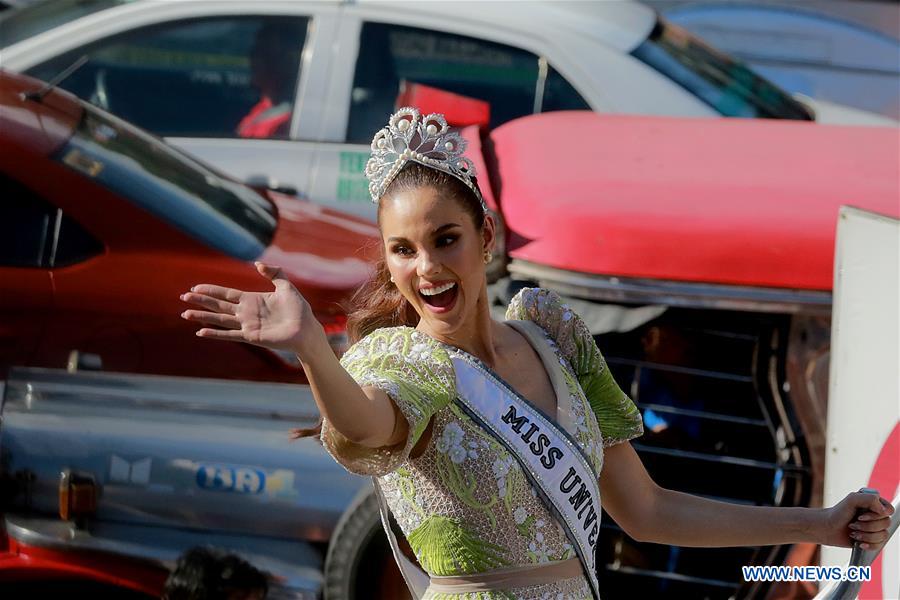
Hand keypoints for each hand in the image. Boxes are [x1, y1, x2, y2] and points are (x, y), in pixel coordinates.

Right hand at [180, 262, 321, 357]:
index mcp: (252, 300)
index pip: (227, 294)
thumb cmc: (299, 309)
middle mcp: (246, 312)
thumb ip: (274, 273)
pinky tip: (201, 331)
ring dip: (202, 317)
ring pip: (220, 320)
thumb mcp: (286, 286)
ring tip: (185, 314)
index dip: (211, 290)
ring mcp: (247, 325)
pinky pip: (230, 335)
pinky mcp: (251, 336)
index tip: (195, 287)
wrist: (306, 329)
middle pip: (218, 305)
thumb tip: (257, 264)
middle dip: (201, 301)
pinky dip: (215, 334)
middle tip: (183, 297)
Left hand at [817, 491, 894, 548]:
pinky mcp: (872, 539)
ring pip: (884, 535)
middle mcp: (876, 515)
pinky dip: (868, 544)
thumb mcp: (851, 500)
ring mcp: (875, 528)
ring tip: (853, 533)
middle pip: (886, 523)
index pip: (888, 510)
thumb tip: (885, 511)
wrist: (828, 529)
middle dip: (868, 526)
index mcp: (874, 503)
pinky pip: (880, 545)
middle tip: (853, 524)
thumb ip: (869, 499)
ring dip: (866, 535)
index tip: (861, 516)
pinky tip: (859, 542)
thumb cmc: (838, 513)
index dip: (877, 515)